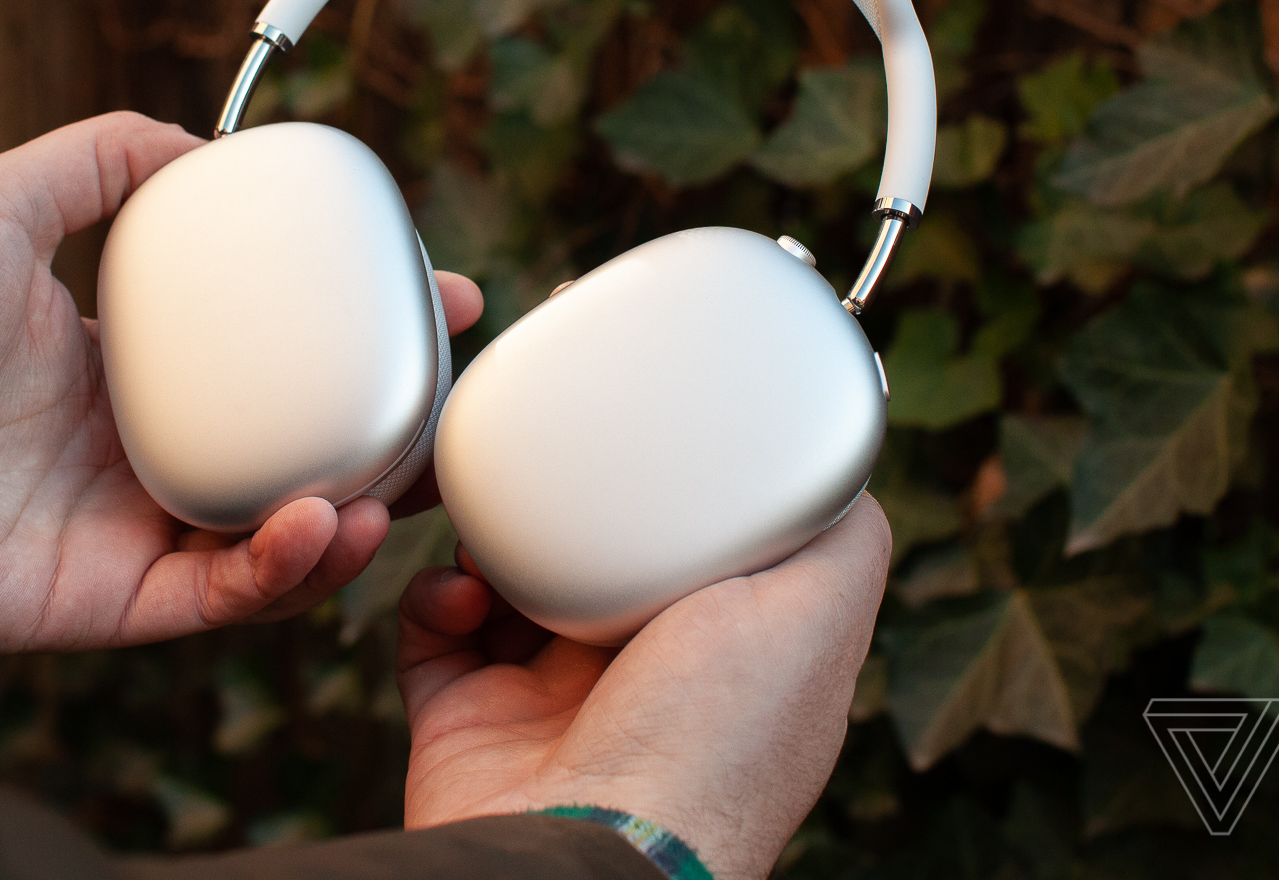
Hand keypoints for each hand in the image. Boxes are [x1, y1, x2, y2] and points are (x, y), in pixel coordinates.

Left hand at [0, 112, 483, 656]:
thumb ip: (96, 157)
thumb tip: (202, 142)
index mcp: (123, 366)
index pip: (269, 356)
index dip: (357, 332)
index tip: (438, 296)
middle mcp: (134, 451)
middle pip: (290, 452)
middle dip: (386, 437)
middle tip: (451, 405)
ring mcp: (121, 532)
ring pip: (269, 539)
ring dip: (347, 517)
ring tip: (393, 485)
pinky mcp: (97, 605)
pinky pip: (213, 598)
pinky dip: (276, 571)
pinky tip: (316, 525)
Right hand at [397, 496, 889, 879]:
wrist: (586, 850)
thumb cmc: (710, 745)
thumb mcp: (814, 615)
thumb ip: (842, 537)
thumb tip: (835, 463)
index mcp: (726, 658)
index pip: (701, 551)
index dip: (679, 494)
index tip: (653, 439)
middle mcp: (644, 682)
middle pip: (600, 555)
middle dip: (572, 505)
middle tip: (558, 468)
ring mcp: (551, 703)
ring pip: (510, 582)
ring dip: (494, 537)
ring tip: (498, 527)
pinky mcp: (469, 718)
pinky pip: (435, 632)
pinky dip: (435, 596)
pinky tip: (460, 589)